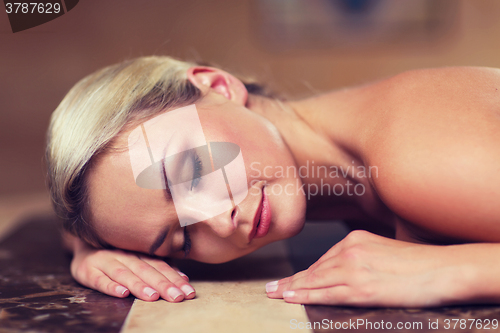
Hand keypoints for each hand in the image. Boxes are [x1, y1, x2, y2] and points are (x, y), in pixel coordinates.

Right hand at [70, 243, 194, 301]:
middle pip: (146, 270)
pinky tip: (122, 293)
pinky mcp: (87, 270)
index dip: (175, 279)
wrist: (82, 245)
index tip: (188, 292)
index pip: (161, 266)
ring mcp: (105, 261)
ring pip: (124, 273)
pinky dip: (110, 286)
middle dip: (163, 284)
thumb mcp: (138, 257)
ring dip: (139, 285)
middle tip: (176, 297)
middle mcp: (124, 255)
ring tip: (152, 296)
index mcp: (139, 252)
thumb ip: (159, 267)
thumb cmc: (117, 256)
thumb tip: (183, 278)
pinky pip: (99, 279)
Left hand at [266, 230, 465, 306]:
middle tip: (271, 287)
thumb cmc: (419, 262)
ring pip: (315, 280)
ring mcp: (354, 269)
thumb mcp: (385, 250)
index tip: (291, 278)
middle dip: (292, 280)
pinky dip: (306, 296)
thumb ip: (362, 257)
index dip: (305, 272)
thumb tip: (345, 272)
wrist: (443, 268)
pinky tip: (292, 298)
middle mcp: (350, 250)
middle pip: (314, 269)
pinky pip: (326, 293)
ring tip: (275, 294)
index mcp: (356, 239)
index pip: (324, 259)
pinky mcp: (361, 288)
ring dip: (292, 288)